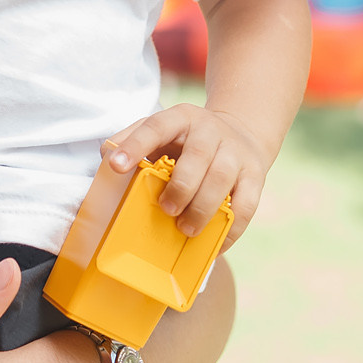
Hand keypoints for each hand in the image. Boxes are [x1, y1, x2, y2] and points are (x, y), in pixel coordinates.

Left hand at [104, 103, 273, 248]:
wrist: (242, 131)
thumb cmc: (188, 140)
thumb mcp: (162, 131)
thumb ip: (132, 139)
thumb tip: (108, 156)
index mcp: (181, 118)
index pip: (156, 126)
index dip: (135, 146)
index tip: (116, 167)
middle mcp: (210, 130)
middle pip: (197, 157)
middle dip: (180, 187)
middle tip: (166, 209)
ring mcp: (235, 152)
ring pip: (222, 179)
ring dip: (203, 208)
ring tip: (186, 229)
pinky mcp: (255, 175)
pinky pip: (247, 204)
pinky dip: (231, 228)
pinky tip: (215, 244)